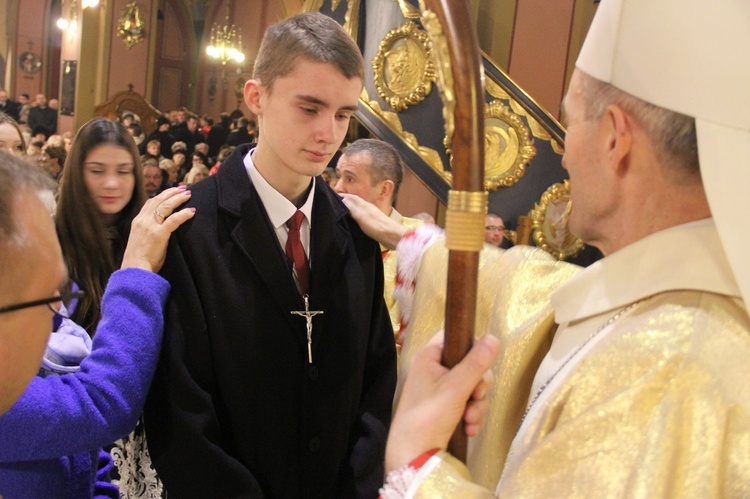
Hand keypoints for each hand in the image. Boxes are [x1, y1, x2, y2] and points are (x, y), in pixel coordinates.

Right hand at [121, 187, 194, 272]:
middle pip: (159, 199)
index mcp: (138, 221)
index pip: (151, 202)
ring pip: (166, 205)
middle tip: (184, 188)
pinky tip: (192, 212)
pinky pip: (174, 220)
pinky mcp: (159, 234)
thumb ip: (148, 230)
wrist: (134, 270)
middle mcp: (143, 220)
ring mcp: (150, 226)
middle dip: (172, 192)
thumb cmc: (140, 259)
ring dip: (178, 198)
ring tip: (189, 194)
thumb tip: (162, 226)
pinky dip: (183, 214)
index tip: (173, 191)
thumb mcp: (141, 239)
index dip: (163, 195)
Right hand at [340, 193, 408, 248]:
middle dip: (345, 202)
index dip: (343, 196)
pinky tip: (352, 223)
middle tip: (335, 205)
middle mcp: (368, 208)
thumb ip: (352, 208)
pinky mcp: (373, 224)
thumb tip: (343, 199)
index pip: (352, 197)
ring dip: (350, 210)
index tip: (333, 196)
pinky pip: (361, 218)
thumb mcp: (361, 216)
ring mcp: (371, 216)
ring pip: (358, 210)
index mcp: (365, 205)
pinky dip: (355, 218)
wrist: (392, 236)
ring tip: (341, 214)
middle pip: (355, 203)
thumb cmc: (376, 225)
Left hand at [385, 333, 499, 471]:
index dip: (472, 346)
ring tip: (469, 420)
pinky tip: (469, 429)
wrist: (414, 456)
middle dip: (479, 386)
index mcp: (430, 357)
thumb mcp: (455, 388)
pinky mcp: (448, 409)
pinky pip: (470, 404)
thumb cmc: (429, 416)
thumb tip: (494, 338)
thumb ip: (476, 363)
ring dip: (477, 405)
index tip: (483, 362)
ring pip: (473, 387)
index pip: (455, 337)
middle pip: (471, 365)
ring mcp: (441, 391)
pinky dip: (473, 416)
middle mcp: (435, 370)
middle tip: (476, 396)